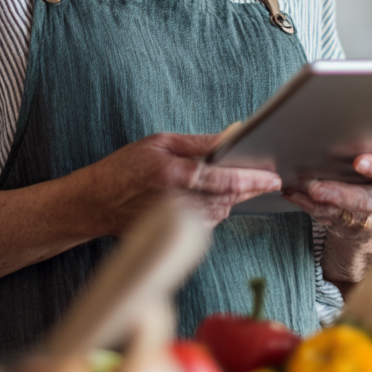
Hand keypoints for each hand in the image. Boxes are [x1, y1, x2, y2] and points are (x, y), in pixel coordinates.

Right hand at [80, 132, 282, 234]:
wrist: (98, 203)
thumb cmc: (125, 169)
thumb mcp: (160, 143)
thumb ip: (199, 143)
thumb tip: (232, 136)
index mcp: (175, 177)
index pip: (223, 180)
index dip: (252, 180)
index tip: (273, 177)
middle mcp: (179, 204)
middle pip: (229, 198)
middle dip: (248, 185)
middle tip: (262, 171)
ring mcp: (179, 224)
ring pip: (223, 210)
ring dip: (232, 195)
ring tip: (230, 177)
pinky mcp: (179, 234)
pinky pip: (211, 220)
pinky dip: (217, 205)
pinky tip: (208, 193)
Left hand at [283, 125, 371, 290]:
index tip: (359, 161)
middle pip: (365, 201)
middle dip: (340, 194)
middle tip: (318, 186)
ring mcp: (369, 220)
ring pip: (342, 213)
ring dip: (318, 201)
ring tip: (302, 188)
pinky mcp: (348, 227)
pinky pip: (325, 217)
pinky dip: (307, 205)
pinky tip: (294, 192)